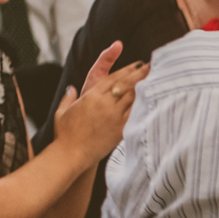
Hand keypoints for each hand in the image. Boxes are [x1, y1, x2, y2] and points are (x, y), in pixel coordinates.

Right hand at [54, 44, 148, 160]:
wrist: (72, 153)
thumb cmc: (64, 134)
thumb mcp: (61, 112)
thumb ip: (67, 98)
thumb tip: (71, 89)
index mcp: (91, 96)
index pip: (113, 78)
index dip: (127, 70)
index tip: (138, 64)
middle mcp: (105, 104)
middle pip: (127, 84)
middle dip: (140, 73)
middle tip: (152, 65)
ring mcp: (114, 117)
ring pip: (133, 98)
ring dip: (145, 87)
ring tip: (156, 78)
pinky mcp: (120, 130)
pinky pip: (135, 114)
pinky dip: (144, 106)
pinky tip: (151, 100)